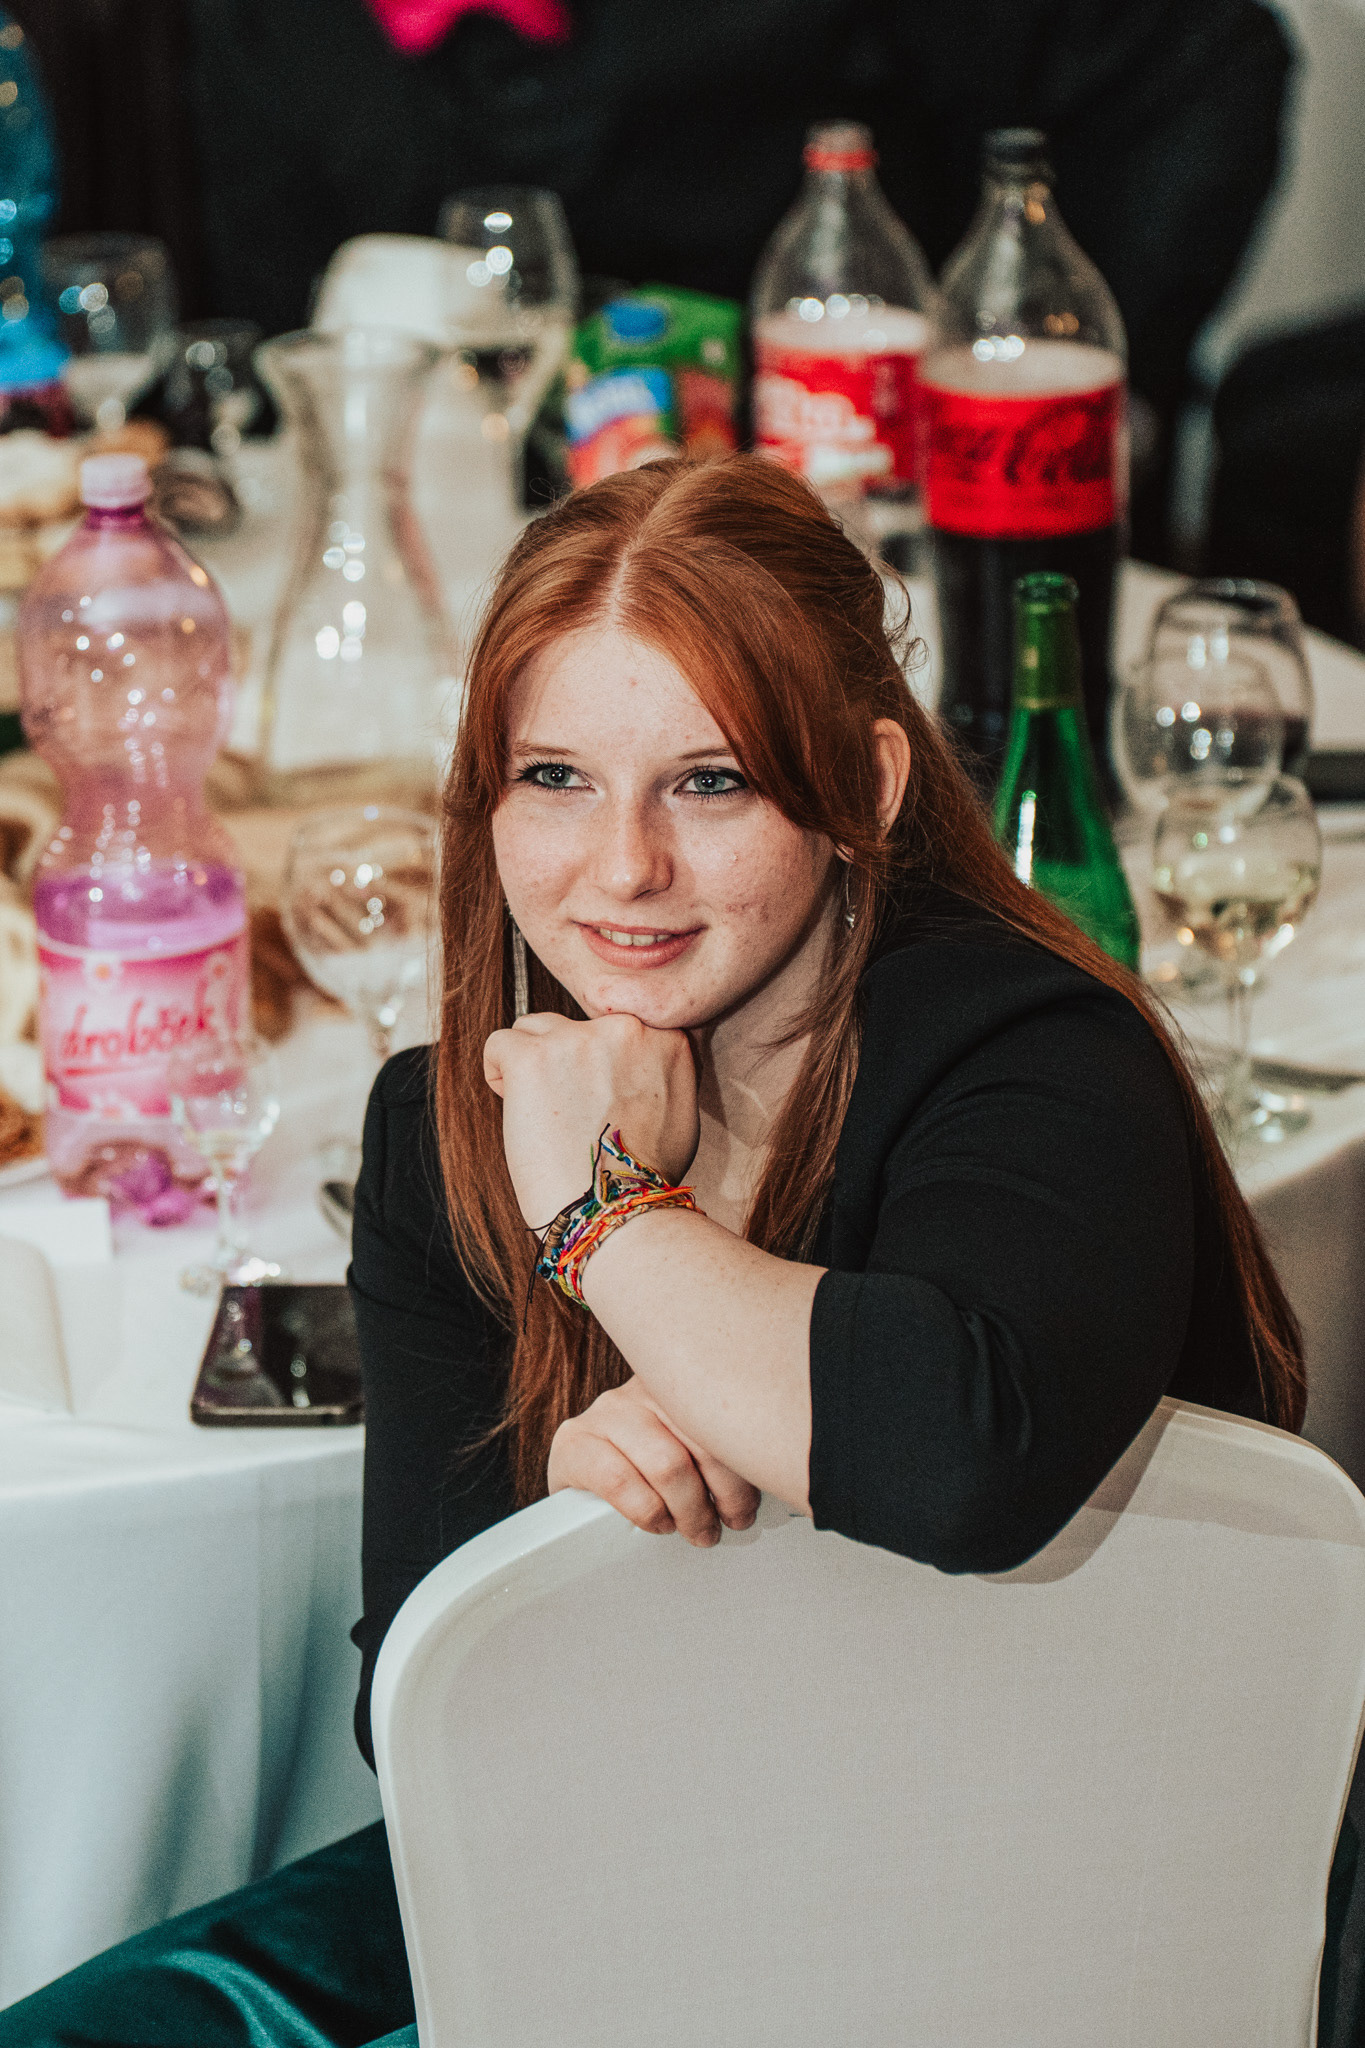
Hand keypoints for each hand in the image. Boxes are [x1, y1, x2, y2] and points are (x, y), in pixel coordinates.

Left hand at [483, 1011, 699, 1227]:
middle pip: (576, 1025)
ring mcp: (577, 1039)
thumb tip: (633, 1062)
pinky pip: (499, 1044)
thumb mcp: (680, 1110)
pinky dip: (499, 1074)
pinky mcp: (531, 1057)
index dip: (602, 1065)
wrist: (614, 1210)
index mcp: (665, 1037)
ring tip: (543, 1112)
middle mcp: (625, 1029)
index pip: (619, 1026)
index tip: (600, 1100)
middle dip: (567, 1064)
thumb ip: (659, 1071)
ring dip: (533, 1064)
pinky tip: (517, 1108)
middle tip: (570, 1113)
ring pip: (534, 1028)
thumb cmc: (644, 1175)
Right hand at [548, 1377, 759, 1545]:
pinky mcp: (574, 1443)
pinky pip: (620, 1482)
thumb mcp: (691, 1443)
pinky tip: (659, 1522)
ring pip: (667, 1464)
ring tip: (697, 1528)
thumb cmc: (647, 1463)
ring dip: (691, 1510)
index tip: (752, 1499)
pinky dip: (648, 1512)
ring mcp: (606, 1412)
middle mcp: (642, 1388)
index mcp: (679, 1381)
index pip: (726, 1414)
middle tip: (732, 1520)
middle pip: (702, 1439)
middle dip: (725, 1493)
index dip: (745, 1465)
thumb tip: (775, 1476)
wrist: (580, 1472)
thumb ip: (722, 1448)